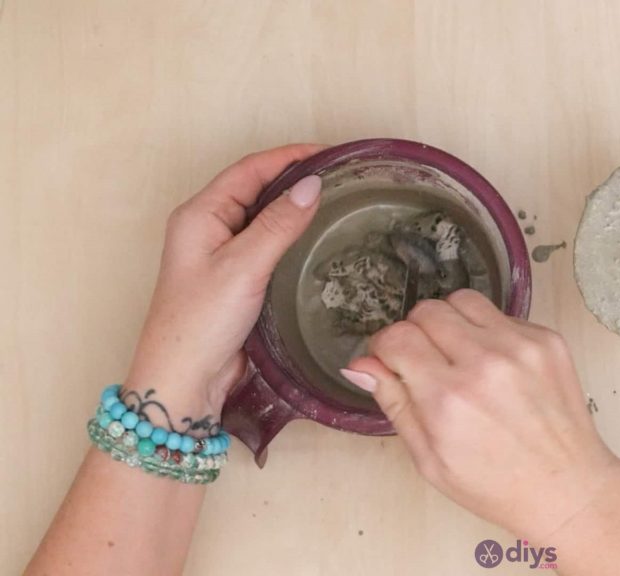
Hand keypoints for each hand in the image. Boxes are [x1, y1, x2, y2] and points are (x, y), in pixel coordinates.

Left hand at [124, 144, 324, 430]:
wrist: (183, 380)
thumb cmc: (201, 322)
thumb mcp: (243, 267)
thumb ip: (278, 225)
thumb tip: (313, 185)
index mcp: (200, 214)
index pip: (250, 169)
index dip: (290, 156)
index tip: (332, 152)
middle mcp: (208, 228)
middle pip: (256, 188)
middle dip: (295, 177)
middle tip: (342, 175)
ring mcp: (221, 254)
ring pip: (263, 217)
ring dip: (294, 206)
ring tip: (337, 201)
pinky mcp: (235, 279)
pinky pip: (267, 244)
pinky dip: (292, 235)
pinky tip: (317, 239)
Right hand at [343, 289, 619, 538]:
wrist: (568, 489)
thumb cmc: (497, 486)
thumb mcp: (430, 460)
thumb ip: (395, 404)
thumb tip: (360, 365)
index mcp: (448, 399)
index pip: (396, 338)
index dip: (384, 348)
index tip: (389, 361)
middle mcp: (485, 364)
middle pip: (427, 311)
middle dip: (415, 332)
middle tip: (425, 362)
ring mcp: (521, 347)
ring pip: (463, 301)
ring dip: (450, 322)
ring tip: (458, 356)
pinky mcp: (547, 340)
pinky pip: (501, 315)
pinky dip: (488, 332)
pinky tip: (494, 366)